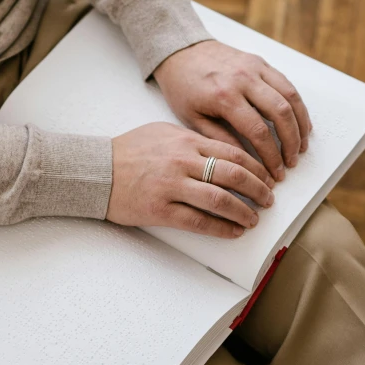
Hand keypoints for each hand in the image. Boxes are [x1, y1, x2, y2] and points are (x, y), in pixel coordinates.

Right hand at [106, 122, 274, 237]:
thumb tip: (221, 151)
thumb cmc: (127, 151)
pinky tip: (234, 231)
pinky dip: (222, 228)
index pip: (234, 153)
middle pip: (234, 175)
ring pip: (220, 199)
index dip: (257, 167)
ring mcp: (172, 186)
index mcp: (186, 141)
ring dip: (244, 211)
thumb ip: (192, 140)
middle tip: (269, 199)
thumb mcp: (162, 133)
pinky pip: (199, 221)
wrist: (94, 170)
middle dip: (259, 189)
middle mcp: (182, 161)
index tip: (268, 177)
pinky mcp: (160, 209)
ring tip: (254, 218)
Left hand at [153, 40, 311, 181]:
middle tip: (291, 163)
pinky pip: (286, 84)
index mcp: (224, 96)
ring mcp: (255, 68)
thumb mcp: (192, 118)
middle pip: (281, 114)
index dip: (271, 156)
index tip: (275, 173)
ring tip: (300, 146)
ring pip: (290, 97)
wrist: (180, 51)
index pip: (258, 131)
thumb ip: (220, 139)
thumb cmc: (182, 87)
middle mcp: (243, 79)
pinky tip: (299, 122)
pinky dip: (297, 105)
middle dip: (290, 143)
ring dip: (300, 124)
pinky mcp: (260, 62)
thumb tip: (245, 162)